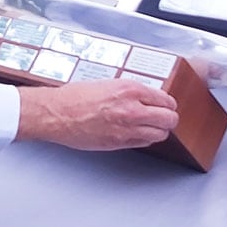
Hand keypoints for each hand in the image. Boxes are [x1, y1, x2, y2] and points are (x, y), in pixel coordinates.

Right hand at [16, 80, 180, 150]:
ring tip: (154, 127)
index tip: (166, 105)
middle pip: (169, 118)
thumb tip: (146, 98)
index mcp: (129, 89)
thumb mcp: (107, 84)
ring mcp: (126, 128)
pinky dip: (145, 138)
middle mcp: (132, 108)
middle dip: (169, 118)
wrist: (57, 113)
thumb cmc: (75, 97)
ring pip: (160, 134)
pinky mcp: (119, 142)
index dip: (168, 104)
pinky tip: (138, 133)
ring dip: (159, 131)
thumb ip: (130, 91)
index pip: (165, 99)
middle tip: (165, 117)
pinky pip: (144, 142)